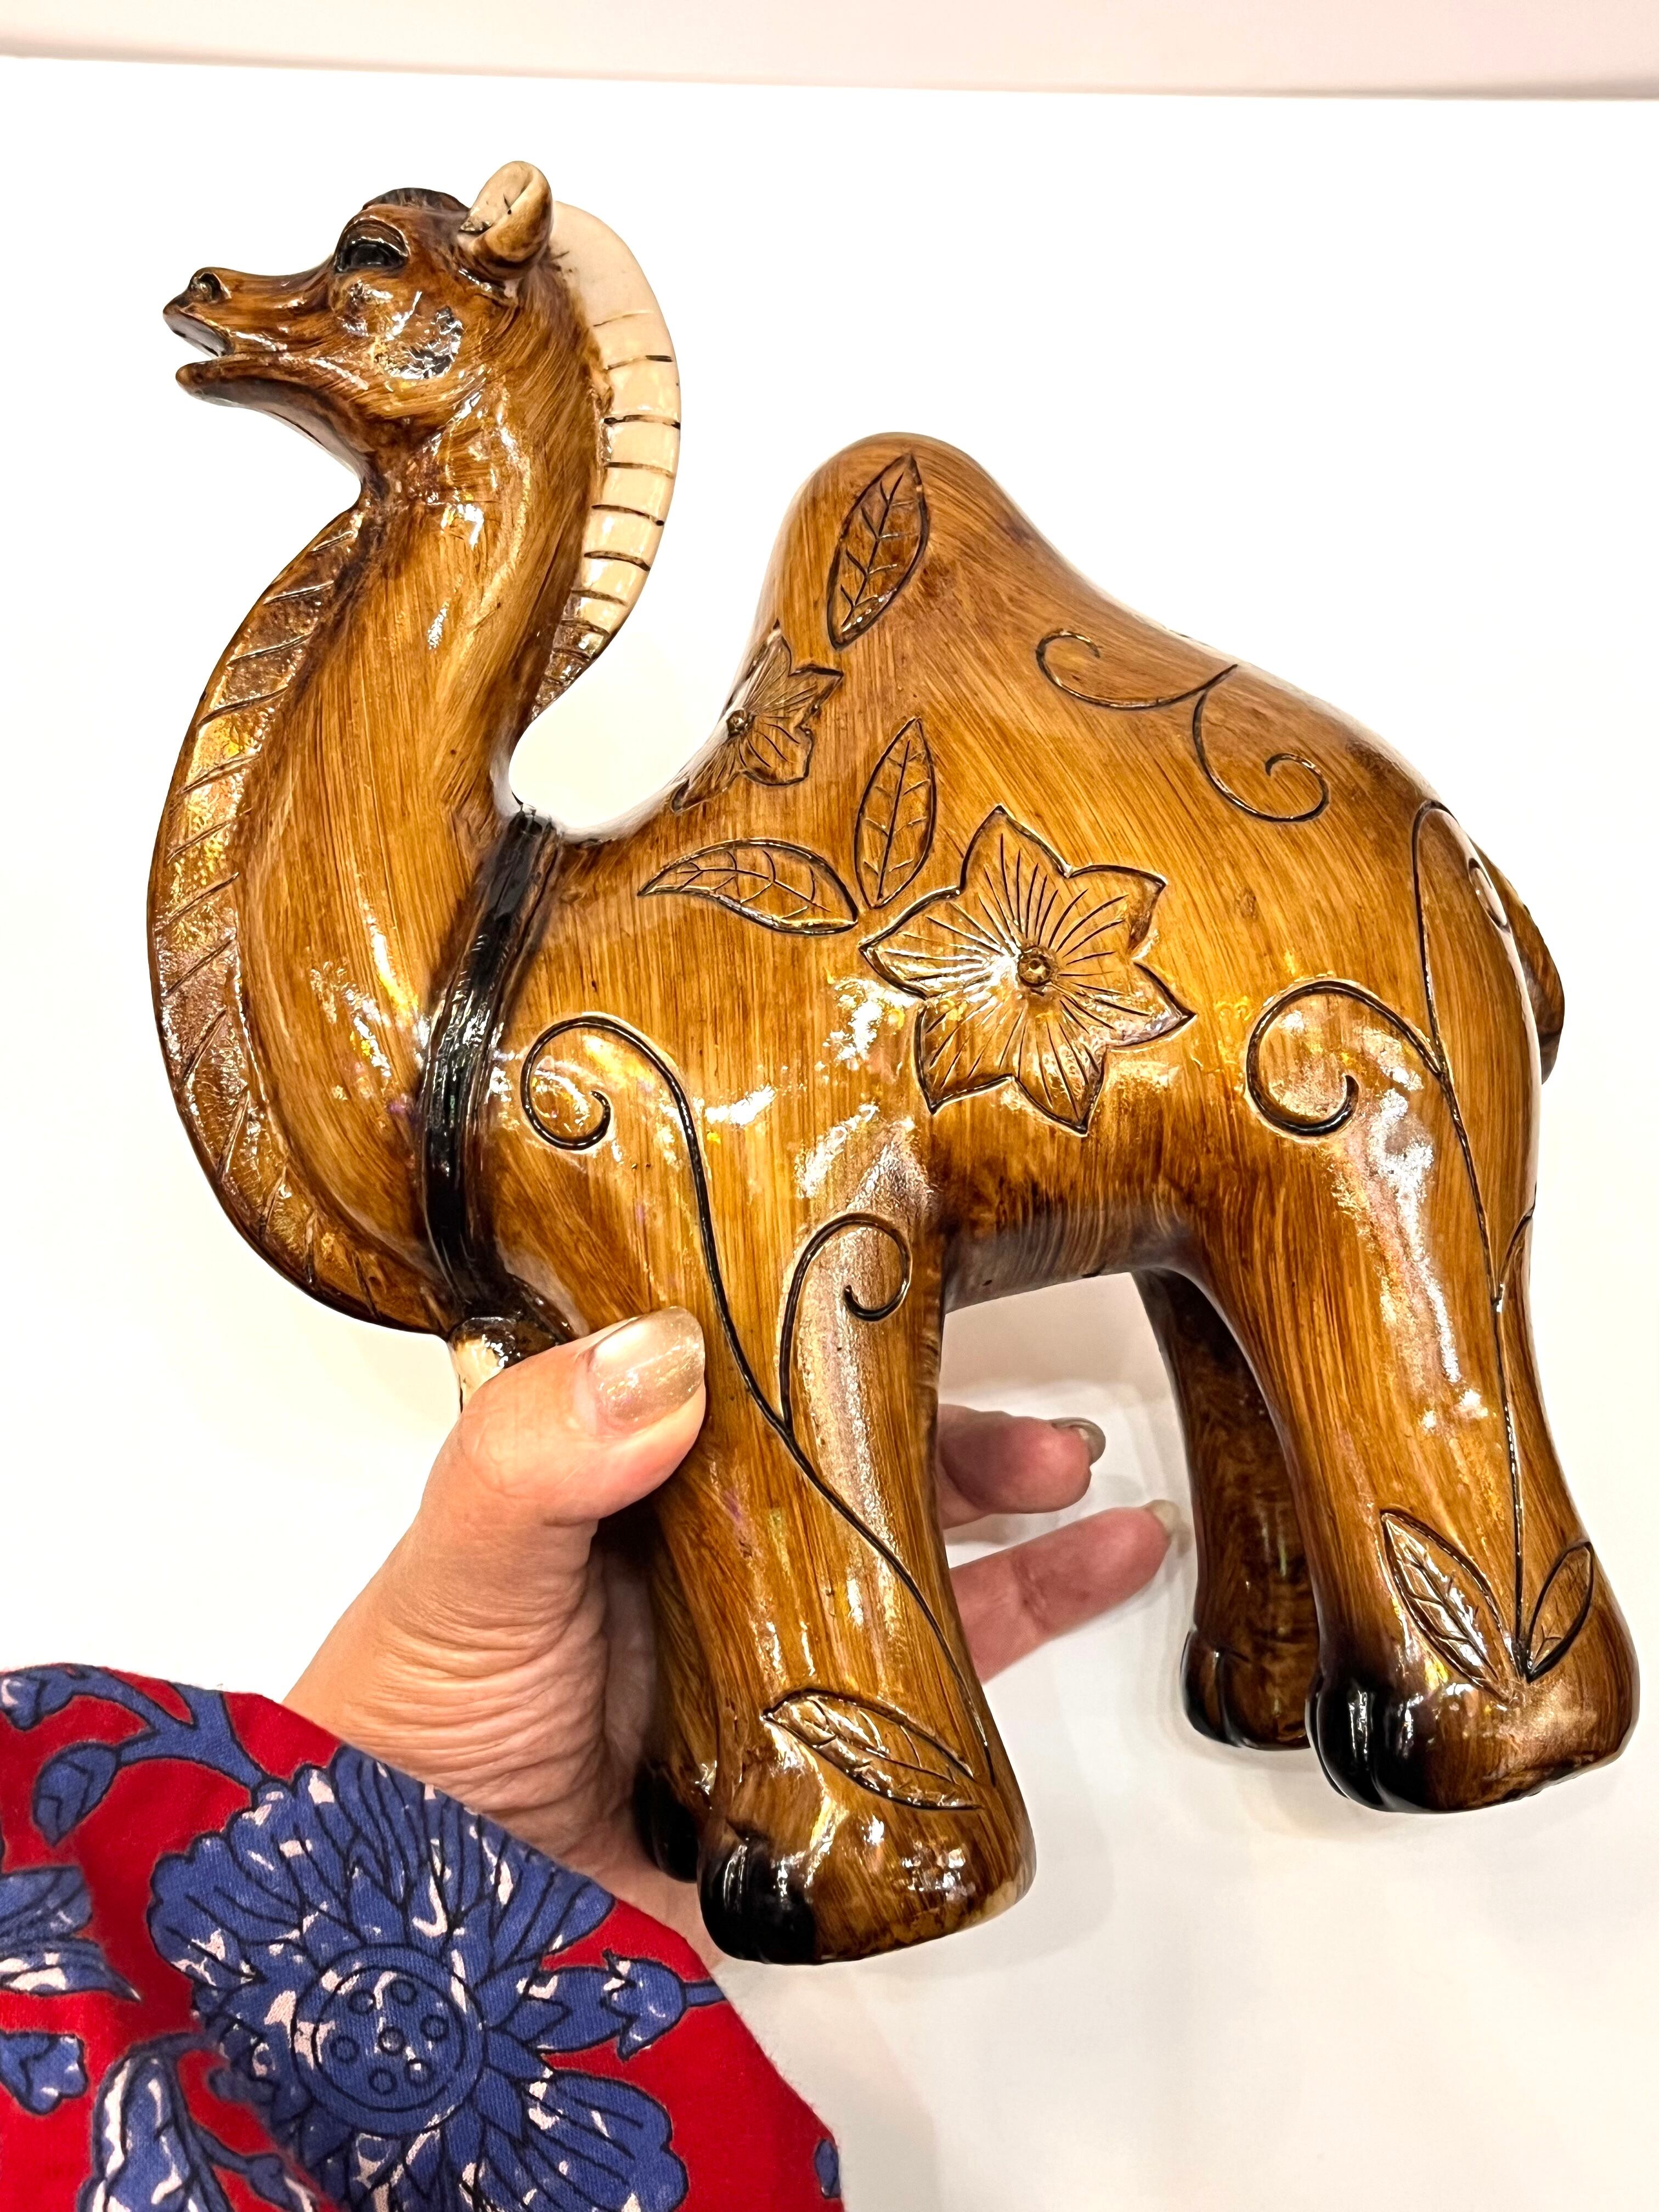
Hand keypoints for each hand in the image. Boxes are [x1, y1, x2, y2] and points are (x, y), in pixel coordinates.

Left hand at [288, 1309, 1176, 1953]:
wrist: (396, 1939)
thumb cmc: (401, 1730)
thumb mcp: (458, 1567)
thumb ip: (536, 1457)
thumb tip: (667, 1354)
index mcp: (627, 1477)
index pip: (754, 1374)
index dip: (850, 1331)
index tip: (939, 1292)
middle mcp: (707, 1557)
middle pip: (858, 1469)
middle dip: (964, 1442)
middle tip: (1054, 1444)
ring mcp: (763, 1659)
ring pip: (915, 1570)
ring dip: (1019, 1534)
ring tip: (1112, 1512)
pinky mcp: (807, 1763)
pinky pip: (933, 1694)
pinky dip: (1020, 1642)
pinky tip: (1095, 1587)